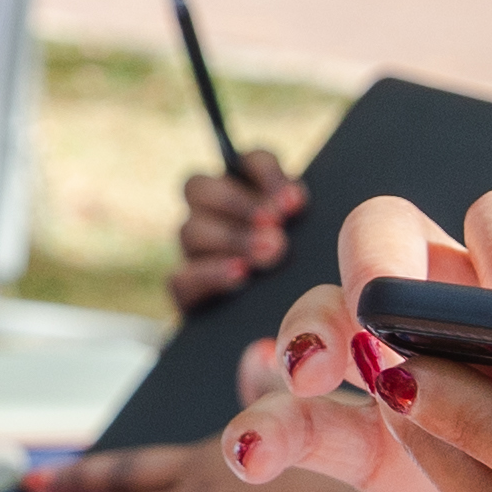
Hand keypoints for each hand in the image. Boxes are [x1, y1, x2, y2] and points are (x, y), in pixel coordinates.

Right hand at [168, 149, 300, 312]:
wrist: (281, 330)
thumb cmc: (304, 278)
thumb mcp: (311, 245)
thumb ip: (302, 219)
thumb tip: (300, 204)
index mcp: (244, 190)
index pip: (246, 162)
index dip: (267, 174)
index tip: (294, 201)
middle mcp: (209, 214)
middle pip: (198, 186)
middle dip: (238, 203)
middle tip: (275, 225)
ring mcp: (193, 252)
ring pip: (189, 230)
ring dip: (231, 238)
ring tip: (270, 252)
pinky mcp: (186, 290)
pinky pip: (180, 277)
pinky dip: (209, 274)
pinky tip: (241, 276)